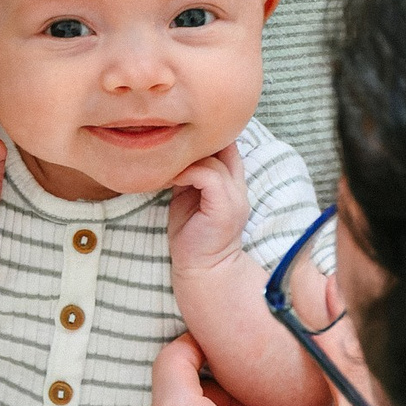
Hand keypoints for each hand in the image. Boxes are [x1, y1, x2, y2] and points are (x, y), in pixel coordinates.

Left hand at [166, 145, 250, 278]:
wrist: (203, 270)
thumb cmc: (192, 237)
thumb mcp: (189, 198)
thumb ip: (190, 177)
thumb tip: (172, 155)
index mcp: (232, 184)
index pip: (229, 146)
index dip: (208, 136)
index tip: (181, 136)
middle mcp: (238, 187)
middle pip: (227, 145)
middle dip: (200, 140)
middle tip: (173, 144)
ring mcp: (234, 196)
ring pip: (213, 158)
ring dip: (185, 159)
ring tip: (166, 168)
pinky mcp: (224, 206)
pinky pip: (207, 174)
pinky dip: (186, 173)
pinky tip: (171, 181)